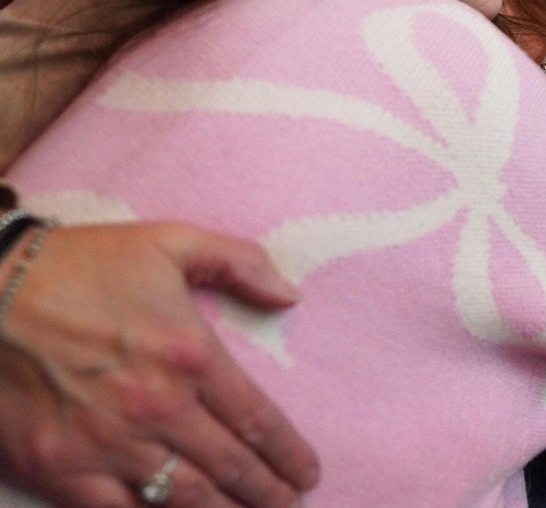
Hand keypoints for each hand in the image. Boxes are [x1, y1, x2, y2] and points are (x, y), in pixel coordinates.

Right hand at [0, 223, 318, 506]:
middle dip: (266, 492)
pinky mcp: (60, 467)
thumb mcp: (172, 241)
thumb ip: (240, 263)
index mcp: (191, 356)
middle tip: (290, 503)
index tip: (308, 471)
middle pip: (228, 467)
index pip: (256, 420)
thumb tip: (292, 296)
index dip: (287, 453)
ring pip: (182, 497)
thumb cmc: (80, 264)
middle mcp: (157, 408)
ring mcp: (107, 444)